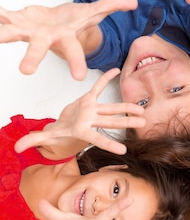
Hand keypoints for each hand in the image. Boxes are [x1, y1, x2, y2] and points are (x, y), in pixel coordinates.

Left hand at [0, 0, 137, 79]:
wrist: (56, 25)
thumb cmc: (73, 23)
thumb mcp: (94, 13)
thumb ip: (112, 5)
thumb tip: (133, 1)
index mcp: (65, 38)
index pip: (73, 51)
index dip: (76, 62)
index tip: (78, 77)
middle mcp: (45, 38)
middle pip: (39, 49)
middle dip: (32, 59)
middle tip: (25, 71)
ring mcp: (29, 31)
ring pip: (12, 34)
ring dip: (2, 35)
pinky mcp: (17, 21)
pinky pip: (3, 17)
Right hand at [14, 69, 144, 155]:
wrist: (66, 126)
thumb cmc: (60, 132)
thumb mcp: (48, 136)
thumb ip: (34, 140)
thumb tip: (16, 148)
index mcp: (82, 130)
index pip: (97, 139)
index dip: (109, 144)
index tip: (123, 150)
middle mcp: (91, 120)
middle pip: (111, 122)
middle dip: (126, 123)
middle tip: (142, 124)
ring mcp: (93, 110)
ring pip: (111, 108)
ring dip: (126, 108)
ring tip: (142, 109)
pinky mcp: (90, 99)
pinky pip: (98, 87)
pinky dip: (106, 78)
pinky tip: (117, 70)